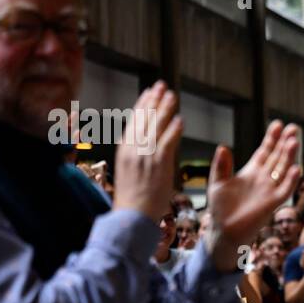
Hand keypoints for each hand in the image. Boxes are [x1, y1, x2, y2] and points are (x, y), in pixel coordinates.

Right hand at [112, 82, 182, 219]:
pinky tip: (180, 119)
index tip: (149, 92)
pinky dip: (174, 130)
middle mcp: (133, 150)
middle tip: (162, 86)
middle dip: (154, 100)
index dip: (142, 104)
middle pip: (144, 119)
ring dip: (165, 109)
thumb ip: (136, 154)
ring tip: (172, 96)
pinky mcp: (158, 165)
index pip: (133, 121)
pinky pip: (167, 142)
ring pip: (156, 127)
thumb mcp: (128, 171)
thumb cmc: (133, 198)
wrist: (132, 217)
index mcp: (124, 149)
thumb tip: (145, 142)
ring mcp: (145, 156)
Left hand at [208, 121, 301, 265]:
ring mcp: (269, 190)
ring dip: (289, 157)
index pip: (265, 151)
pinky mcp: (272, 203)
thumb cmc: (220, 208)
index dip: (271, 138)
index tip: (278, 124)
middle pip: (277, 157)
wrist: (224, 230)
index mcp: (251, 172)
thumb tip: (223, 147)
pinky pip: (285, 190)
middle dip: (285, 143)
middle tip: (294, 128)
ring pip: (283, 170)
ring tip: (294, 142)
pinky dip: (291, 180)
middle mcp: (263, 179)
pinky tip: (296, 168)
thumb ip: (221, 166)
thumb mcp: (217, 182)